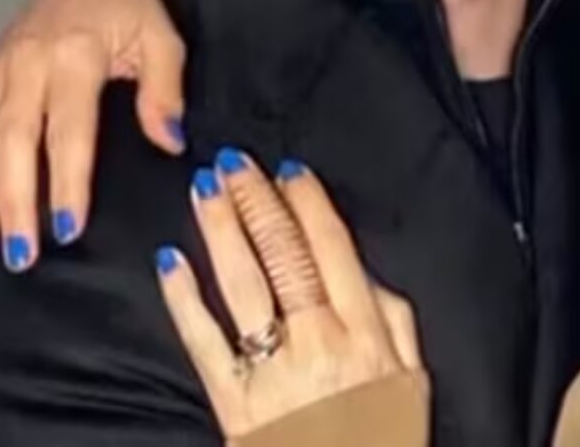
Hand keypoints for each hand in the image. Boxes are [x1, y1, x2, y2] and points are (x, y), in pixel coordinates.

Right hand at [0, 0, 197, 268]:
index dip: (65, 184)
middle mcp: (26, 62)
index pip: (66, 132)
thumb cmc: (130, 6)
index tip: (66, 226)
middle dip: (10, 201)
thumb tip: (168, 141)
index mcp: (74, 55)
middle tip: (19, 249)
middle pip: (8, 142)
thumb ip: (165, 94)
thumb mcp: (164, 43)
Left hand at [159, 152, 424, 438]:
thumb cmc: (382, 438)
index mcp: (364, 331)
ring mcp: (269, 371)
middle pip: (283, 254)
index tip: (288, 167)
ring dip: (221, 229)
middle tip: (233, 161)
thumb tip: (360, 266)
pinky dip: (183, 297)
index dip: (307, 201)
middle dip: (257, 200)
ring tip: (204, 188)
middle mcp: (317, 342)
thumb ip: (391, 314)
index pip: (330, 247)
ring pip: (241, 283)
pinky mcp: (230, 402)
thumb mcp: (411, 376)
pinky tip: (168, 259)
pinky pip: (202, 341)